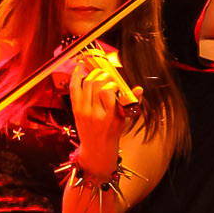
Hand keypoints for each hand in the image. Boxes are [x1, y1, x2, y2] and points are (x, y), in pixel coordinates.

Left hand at [69, 52, 123, 171]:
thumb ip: (131, 102)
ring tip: (99, 72)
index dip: (112, 84)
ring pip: (85, 84)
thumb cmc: (112, 132)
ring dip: (93, 74)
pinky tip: (80, 65)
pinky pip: (74, 88)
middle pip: (95, 85)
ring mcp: (82, 110)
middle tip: (108, 75)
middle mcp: (94, 113)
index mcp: (108, 116)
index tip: (116, 85)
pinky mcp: (75, 109)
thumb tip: (139, 89)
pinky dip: (76, 75)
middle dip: (103, 75)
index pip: (107, 92)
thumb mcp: (124, 119)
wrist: (97, 147)